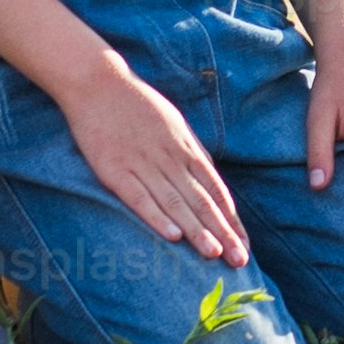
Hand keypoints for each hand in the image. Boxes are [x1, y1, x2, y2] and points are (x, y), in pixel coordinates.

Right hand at [59, 62, 249, 261]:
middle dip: (223, 231)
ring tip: (213, 253)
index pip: (217, 190)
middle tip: (239, 260)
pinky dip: (156, 216)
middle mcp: (170, 157)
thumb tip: (212, 182)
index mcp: (186, 148)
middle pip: (201, 200)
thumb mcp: (174, 124)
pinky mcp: (114, 169)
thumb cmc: (138, 105)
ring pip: (175, 202)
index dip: (231, 219)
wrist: (98, 83)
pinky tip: (172, 235)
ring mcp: (142, 163)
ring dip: (196, 230)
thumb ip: (192, 154)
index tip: (245, 244)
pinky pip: (139, 196)